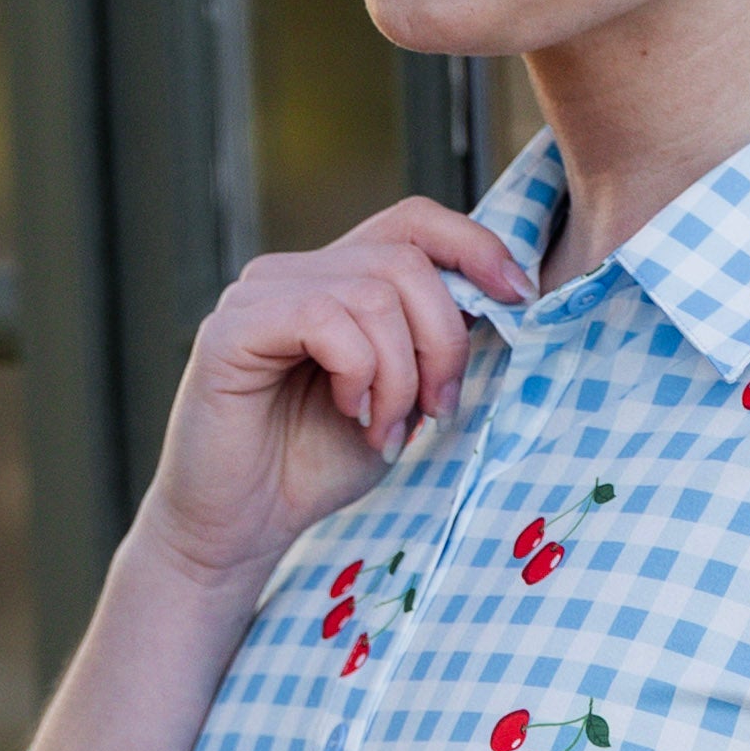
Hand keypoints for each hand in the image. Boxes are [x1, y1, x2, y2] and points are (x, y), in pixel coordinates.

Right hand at [136, 198, 528, 597]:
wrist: (239, 529)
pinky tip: (348, 414)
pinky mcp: (232, 328)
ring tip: (385, 428)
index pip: (414, 221)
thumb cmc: (312, 467)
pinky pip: (325, 318)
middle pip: (406, 259)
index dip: (475, 246)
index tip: (518, 298)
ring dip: (401, 374)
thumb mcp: (400, 400)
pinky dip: (358, 373)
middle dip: (443, 341)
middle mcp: (294, 272)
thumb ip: (434, 346)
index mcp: (336, 279)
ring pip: (374, 292)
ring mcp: (259, 294)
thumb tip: (498, 300)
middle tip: (437, 410)